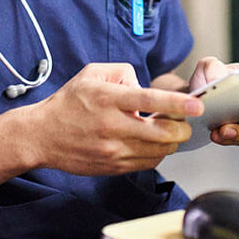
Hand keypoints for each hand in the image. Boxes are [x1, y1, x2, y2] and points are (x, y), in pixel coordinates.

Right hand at [27, 63, 202, 175]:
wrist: (42, 136)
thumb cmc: (68, 103)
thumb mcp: (91, 74)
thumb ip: (122, 72)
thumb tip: (144, 85)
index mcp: (107, 99)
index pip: (148, 100)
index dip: (176, 103)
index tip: (197, 105)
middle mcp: (111, 126)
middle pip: (162, 133)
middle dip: (181, 127)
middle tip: (184, 120)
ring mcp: (113, 150)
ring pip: (159, 151)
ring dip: (171, 141)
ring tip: (167, 129)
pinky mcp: (113, 167)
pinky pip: (147, 163)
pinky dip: (157, 153)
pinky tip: (152, 142)